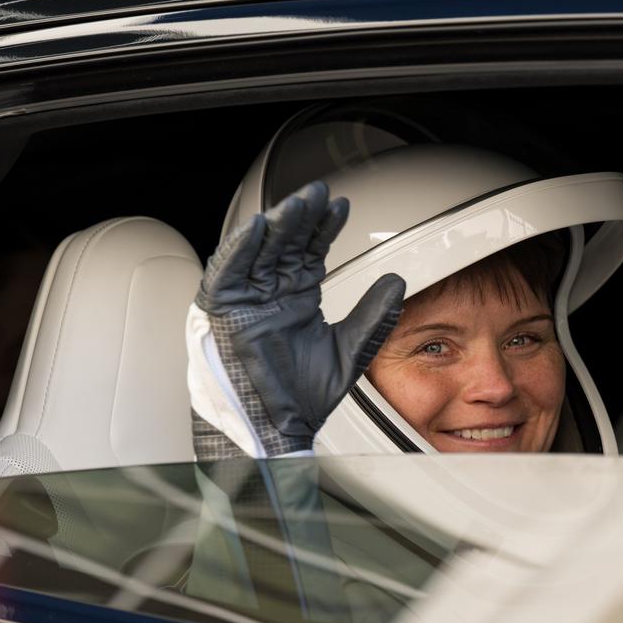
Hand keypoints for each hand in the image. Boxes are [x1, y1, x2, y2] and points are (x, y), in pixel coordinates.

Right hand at [194, 181, 404, 455]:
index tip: (342, 208)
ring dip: (275, 226)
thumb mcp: (350, 349)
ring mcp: (247, 301)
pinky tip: (256, 229)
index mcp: (297, 298)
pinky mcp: (224, 313)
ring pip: (258, 252)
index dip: (324, 229)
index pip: (310, 252)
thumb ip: (373, 316)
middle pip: (284, 245)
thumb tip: (398, 283)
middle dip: (301, 218)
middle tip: (319, 193)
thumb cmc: (304, 397)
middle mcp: (270, 294)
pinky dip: (238, 251)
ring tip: (296, 205)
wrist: (278, 428)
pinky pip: (226, 274)